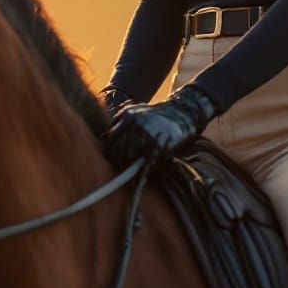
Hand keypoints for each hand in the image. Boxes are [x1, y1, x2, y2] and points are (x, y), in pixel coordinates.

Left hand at [101, 83, 219, 169]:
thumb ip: (121, 123)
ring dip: (130, 168)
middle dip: (119, 162)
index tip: (115, 159)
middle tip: (124, 168)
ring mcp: (147, 135)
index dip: (111, 152)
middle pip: (116, 151)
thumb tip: (103, 139)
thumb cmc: (158, 116)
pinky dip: (143, 172)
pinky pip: (145, 165)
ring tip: (135, 171)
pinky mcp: (159, 145)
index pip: (109, 140)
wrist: (184, 112)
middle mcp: (135, 124)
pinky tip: (143, 175)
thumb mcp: (137, 112)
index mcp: (128, 115)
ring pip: (128, 159)